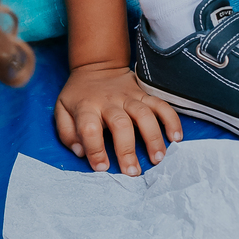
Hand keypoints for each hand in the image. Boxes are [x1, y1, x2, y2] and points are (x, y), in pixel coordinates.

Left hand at [54, 61, 182, 174]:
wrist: (97, 66)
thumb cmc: (79, 95)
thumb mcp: (62, 109)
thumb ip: (67, 133)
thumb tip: (81, 152)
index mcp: (86, 106)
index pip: (89, 128)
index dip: (95, 149)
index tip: (102, 168)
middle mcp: (109, 102)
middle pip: (120, 124)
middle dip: (127, 149)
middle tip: (133, 172)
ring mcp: (129, 97)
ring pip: (144, 114)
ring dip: (153, 137)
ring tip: (158, 158)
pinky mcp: (144, 94)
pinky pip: (161, 105)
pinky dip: (171, 120)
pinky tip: (176, 137)